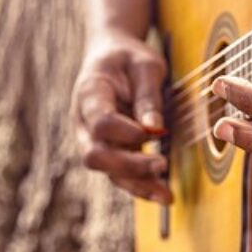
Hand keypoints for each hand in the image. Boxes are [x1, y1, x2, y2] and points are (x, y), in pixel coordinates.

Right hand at [72, 30, 170, 201]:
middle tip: (162, 165)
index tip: (154, 133)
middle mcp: (84, 121)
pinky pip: (120, 174)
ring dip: (137, 185)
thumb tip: (155, 130)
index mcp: (90, 93)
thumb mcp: (145, 65)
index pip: (100, 121)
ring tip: (167, 196)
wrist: (110, 55)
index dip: (125, 132)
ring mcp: (92, 139)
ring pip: (107, 171)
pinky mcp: (108, 150)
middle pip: (95, 154)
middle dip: (128, 166)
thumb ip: (148, 96)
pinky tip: (163, 194)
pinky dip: (140, 185)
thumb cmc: (129, 57)